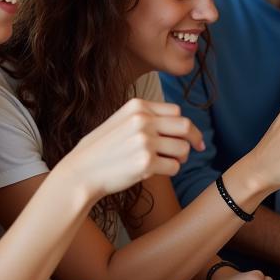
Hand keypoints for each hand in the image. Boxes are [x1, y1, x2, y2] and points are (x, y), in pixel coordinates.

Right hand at [66, 99, 203, 201]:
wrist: (80, 172)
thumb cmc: (101, 150)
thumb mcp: (120, 121)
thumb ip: (146, 117)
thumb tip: (179, 123)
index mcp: (137, 106)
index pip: (176, 111)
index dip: (186, 125)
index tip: (192, 136)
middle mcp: (143, 121)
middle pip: (185, 126)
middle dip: (195, 138)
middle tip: (199, 148)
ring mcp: (145, 141)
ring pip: (183, 149)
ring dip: (180, 158)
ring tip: (165, 162)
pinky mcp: (146, 163)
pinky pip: (174, 167)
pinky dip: (170, 171)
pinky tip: (154, 171)